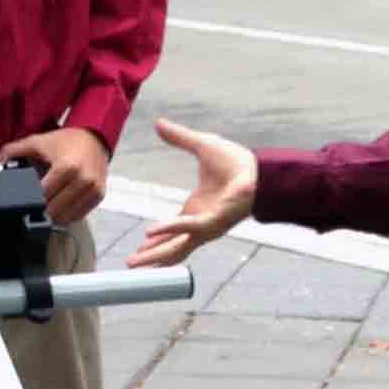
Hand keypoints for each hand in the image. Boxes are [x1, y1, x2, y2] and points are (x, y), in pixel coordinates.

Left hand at [4, 125, 110, 229]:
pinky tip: (61, 204)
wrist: (94, 138)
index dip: (31, 200)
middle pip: (55, 210)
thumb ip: (13, 151)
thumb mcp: (37, 142)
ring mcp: (93, 189)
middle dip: (42, 209)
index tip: (25, 199)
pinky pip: (79, 215)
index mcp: (67, 167)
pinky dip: (68, 214)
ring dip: (55, 215)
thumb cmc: (64, 141)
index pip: (43, 195)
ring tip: (48, 204)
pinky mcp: (99, 196)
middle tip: (35, 203)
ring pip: (67, 217)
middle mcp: (83, 179)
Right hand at [129, 117, 257, 266]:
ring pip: (176, 246)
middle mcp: (201, 224)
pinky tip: (151, 232)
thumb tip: (158, 123)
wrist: (259, 168)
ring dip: (154, 254)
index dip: (156, 242)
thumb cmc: (236, 162)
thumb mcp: (200, 145)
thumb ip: (179, 137)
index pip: (172, 233)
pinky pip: (187, 227)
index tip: (140, 249)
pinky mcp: (214, 221)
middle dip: (150, 258)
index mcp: (196, 212)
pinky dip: (169, 230)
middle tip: (129, 265)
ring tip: (134, 262)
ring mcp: (207, 225)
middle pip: (170, 247)